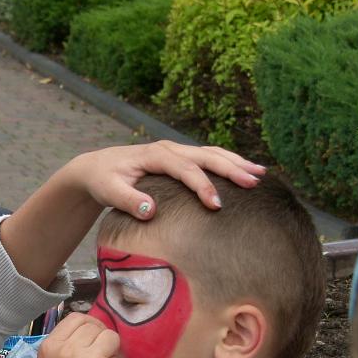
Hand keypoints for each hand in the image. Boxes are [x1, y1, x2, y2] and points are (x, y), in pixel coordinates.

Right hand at [37, 313, 125, 357]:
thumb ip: (68, 348)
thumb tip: (93, 327)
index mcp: (48, 347)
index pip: (75, 318)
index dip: (87, 329)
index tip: (90, 346)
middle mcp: (66, 349)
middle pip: (94, 325)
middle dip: (100, 341)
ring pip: (111, 336)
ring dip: (111, 354)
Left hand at [50, 140, 264, 219]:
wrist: (97, 168)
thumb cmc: (103, 180)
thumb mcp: (108, 191)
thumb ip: (128, 200)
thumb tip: (150, 209)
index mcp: (155, 155)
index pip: (185, 169)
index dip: (202, 186)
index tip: (217, 205)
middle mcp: (169, 148)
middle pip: (206, 156)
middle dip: (231, 168)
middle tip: (254, 182)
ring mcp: (176, 151)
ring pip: (212, 153)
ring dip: (236, 162)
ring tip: (260, 174)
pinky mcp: (180, 158)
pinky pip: (208, 157)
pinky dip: (228, 162)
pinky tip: (245, 170)